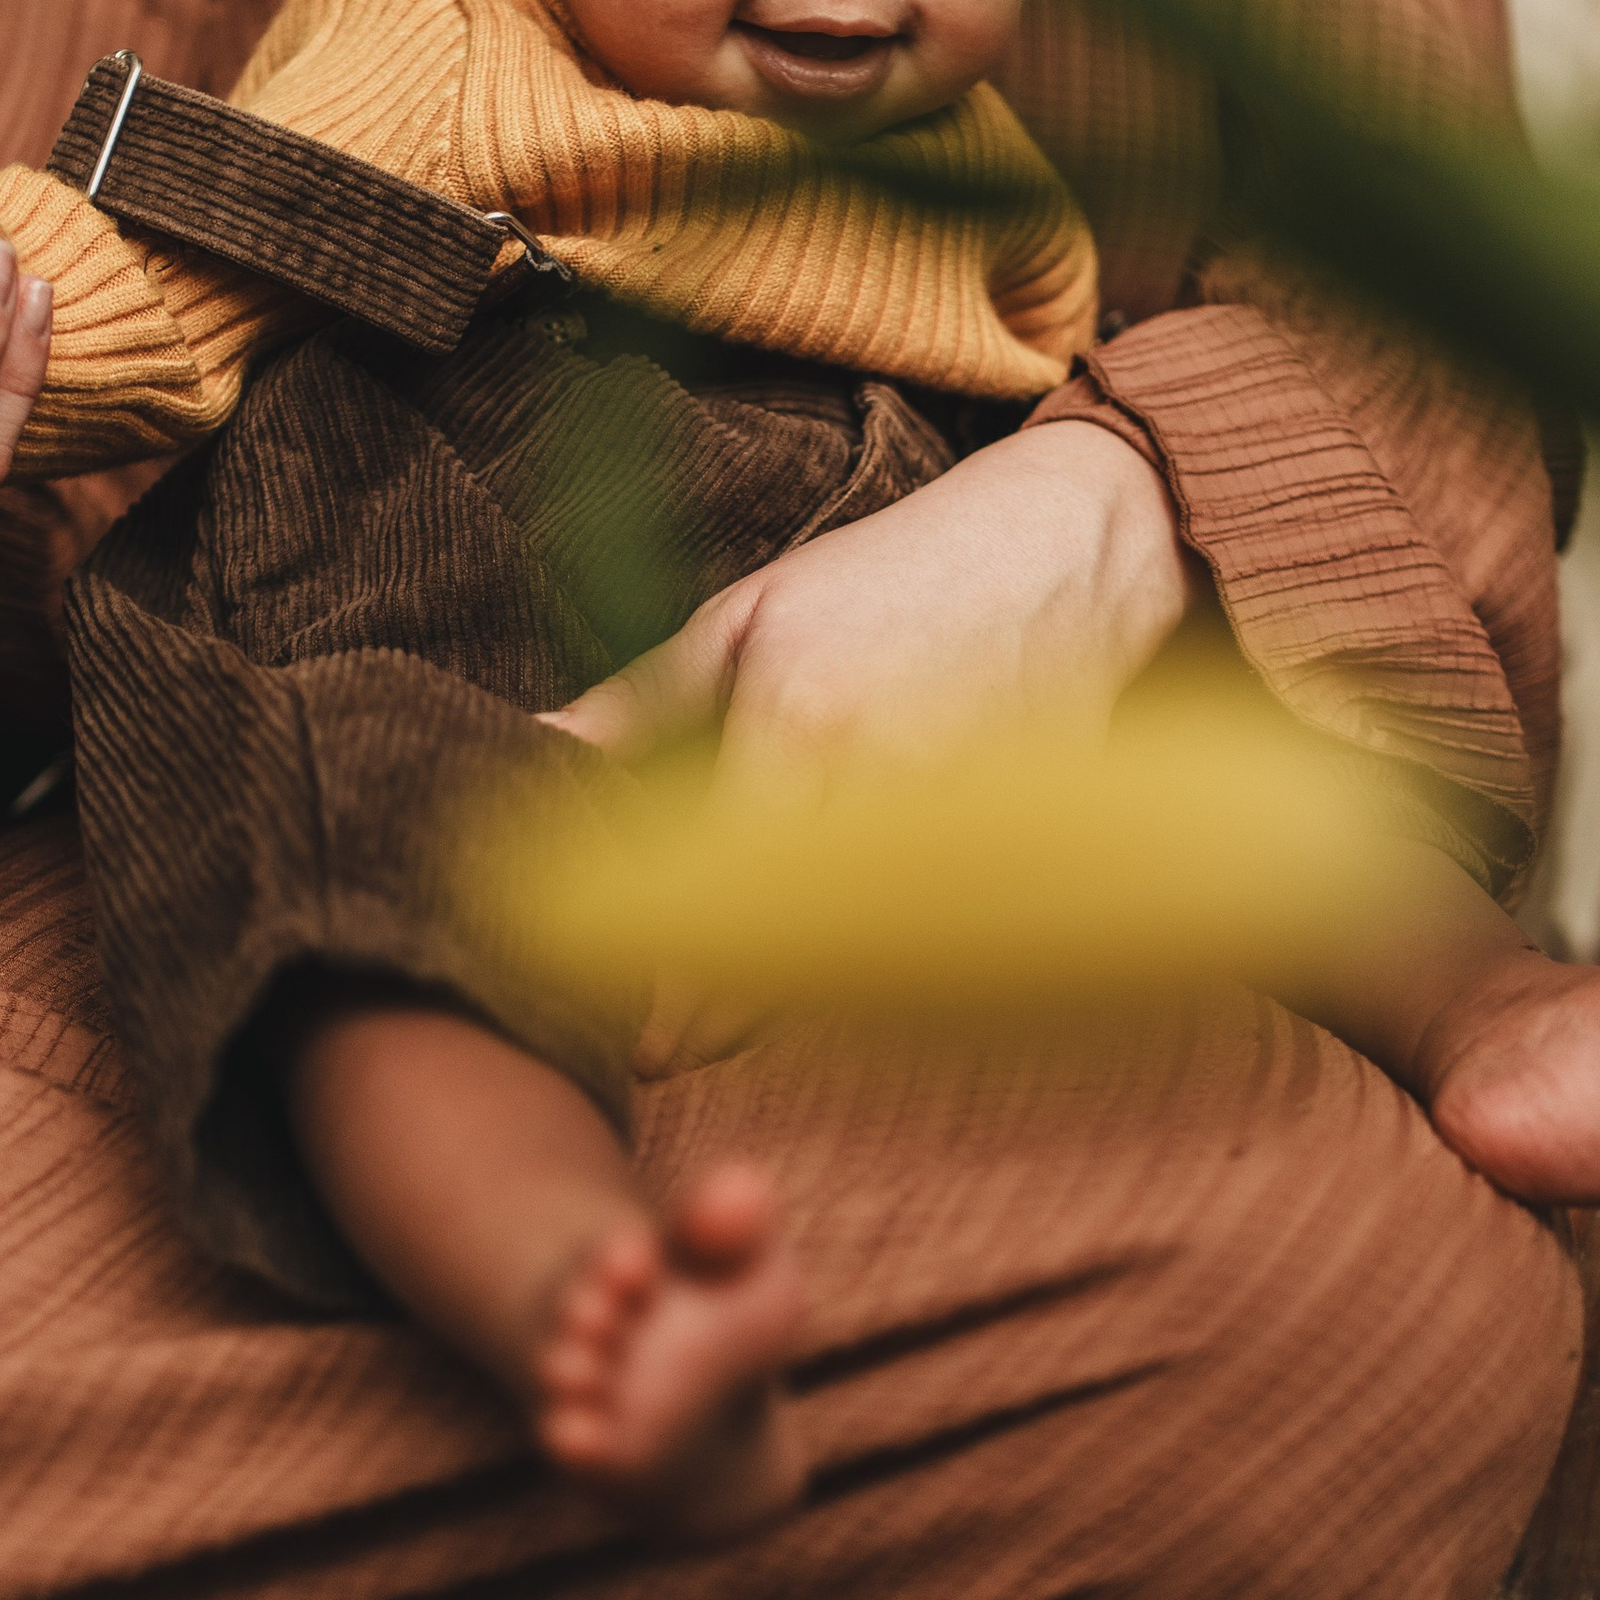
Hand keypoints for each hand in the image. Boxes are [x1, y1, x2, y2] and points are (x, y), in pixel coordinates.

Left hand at [544, 419, 1195, 1061]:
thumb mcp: (744, 618)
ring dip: (798, 1002)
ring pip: (875, 957)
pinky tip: (838, 978)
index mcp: (802, 720)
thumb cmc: (889, 577)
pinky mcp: (1031, 836)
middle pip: (800, 946)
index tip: (637, 1036)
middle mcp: (888, 779)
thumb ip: (639, 701)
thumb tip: (531, 748)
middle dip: (726, 1017)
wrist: (1068, 547)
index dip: (682, 978)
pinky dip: (889, 971)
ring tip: (724, 1025)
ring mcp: (970, 816)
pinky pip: (947, 938)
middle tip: (660, 1052)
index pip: (730, 885)